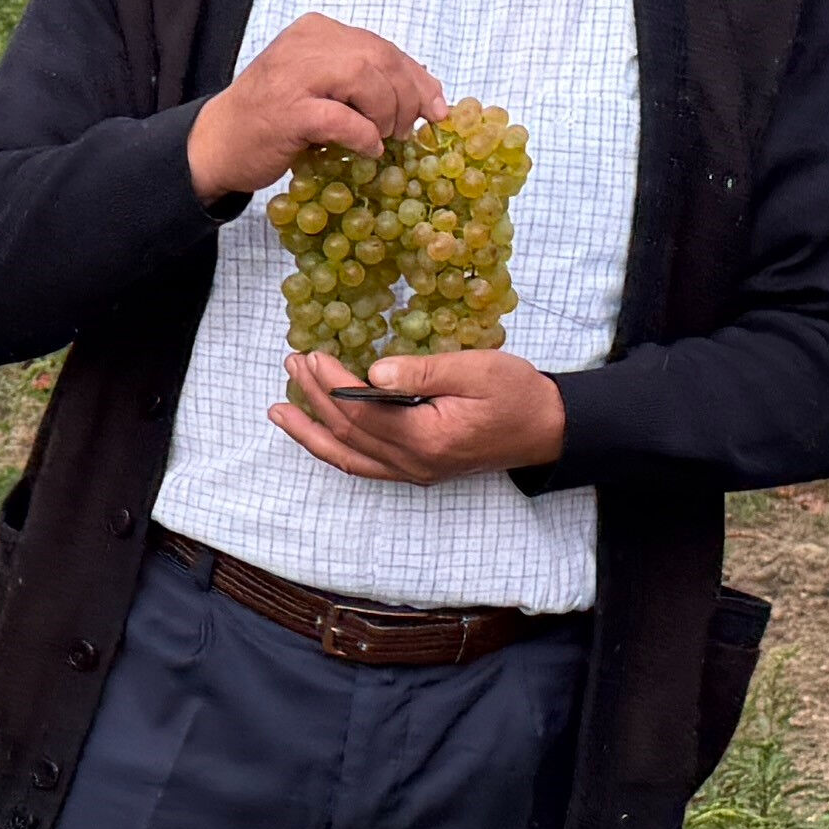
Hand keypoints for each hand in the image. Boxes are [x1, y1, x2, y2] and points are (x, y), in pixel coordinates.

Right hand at [187, 16, 444, 203]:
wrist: (218, 143)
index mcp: (316, 31)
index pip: (381, 46)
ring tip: (384, 137)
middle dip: (407, 97)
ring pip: (366, 79)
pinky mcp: (289, 112)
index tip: (437, 107)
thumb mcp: (321, 86)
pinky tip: (367, 149)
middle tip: (407, 130)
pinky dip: (364, 136)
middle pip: (379, 58)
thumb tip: (428, 90)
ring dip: (387, 114)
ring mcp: (294, 76)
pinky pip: (344, 119)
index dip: (417, 77)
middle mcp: (305, 44)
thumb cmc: (274, 117)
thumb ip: (365, 80)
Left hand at [272, 348, 565, 481]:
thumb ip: (423, 372)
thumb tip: (373, 374)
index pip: (361, 413)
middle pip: (348, 435)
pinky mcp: (419, 470)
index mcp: (426, 439)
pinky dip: (338, 448)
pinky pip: (366, 465)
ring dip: (313, 434)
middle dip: (314, 400)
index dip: (331, 385)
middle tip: (291, 365)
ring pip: (350, 459)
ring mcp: (415, 472)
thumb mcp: (475, 370)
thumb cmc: (517, 394)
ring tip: (281, 412)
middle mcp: (414, 465)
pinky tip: (321, 433)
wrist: (547, 430)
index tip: (312, 356)